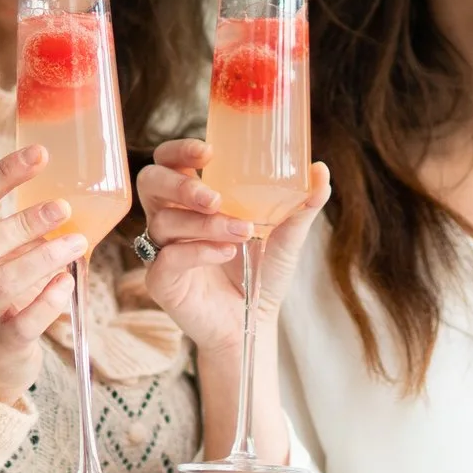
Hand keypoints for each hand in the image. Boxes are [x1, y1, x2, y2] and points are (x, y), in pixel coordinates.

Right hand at [0, 145, 86, 406]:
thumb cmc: (2, 293)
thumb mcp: (0, 256)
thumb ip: (22, 228)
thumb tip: (74, 185)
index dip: (1, 174)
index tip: (39, 153)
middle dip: (22, 222)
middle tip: (63, 206)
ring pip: (1, 283)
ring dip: (43, 259)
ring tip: (77, 243)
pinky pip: (21, 324)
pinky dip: (48, 302)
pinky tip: (68, 284)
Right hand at [135, 140, 329, 356]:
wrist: (254, 323)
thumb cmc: (262, 273)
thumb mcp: (287, 235)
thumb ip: (302, 204)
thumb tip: (321, 170)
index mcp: (193, 198)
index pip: (169, 160)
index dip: (179, 150)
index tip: (208, 152)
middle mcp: (172, 218)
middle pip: (150, 182)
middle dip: (180, 184)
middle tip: (214, 198)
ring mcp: (162, 249)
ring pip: (164, 221)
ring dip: (205, 224)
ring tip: (242, 232)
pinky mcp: (161, 280)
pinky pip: (167, 258)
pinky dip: (197, 252)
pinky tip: (224, 253)